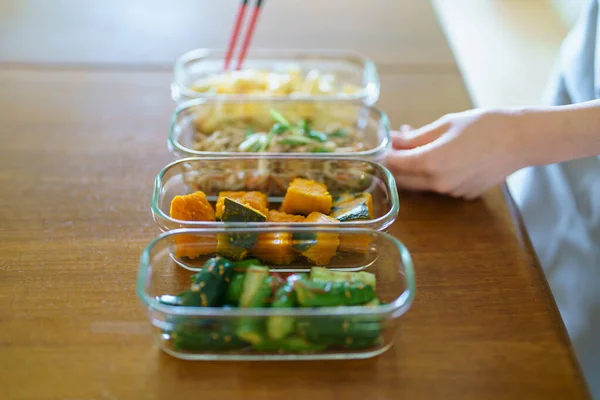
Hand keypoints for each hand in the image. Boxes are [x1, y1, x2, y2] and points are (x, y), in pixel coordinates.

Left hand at [384, 109, 525, 199]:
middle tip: (397, 144)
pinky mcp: (463, 195)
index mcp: (430, 163)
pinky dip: (434, 173)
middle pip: (402, 180)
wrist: (523, 140)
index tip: (382, 144)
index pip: (393, 164)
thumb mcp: (445, 124)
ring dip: (414, 168)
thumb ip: (415, 137)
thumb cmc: (485, 125)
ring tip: (422, 144)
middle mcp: (438, 183)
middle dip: (395, 163)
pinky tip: (444, 155)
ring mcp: (452, 192)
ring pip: (420, 184)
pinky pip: (439, 186)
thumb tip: (392, 140)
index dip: (384, 154)